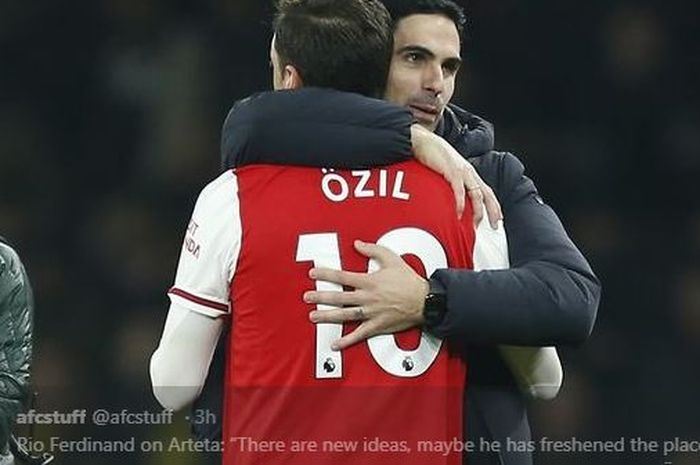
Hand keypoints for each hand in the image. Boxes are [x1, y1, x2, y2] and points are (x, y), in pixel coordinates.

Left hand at [304, 240, 428, 350]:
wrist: (425, 300)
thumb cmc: (409, 280)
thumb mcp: (392, 258)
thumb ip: (373, 250)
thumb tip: (357, 244)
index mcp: (369, 281)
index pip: (342, 277)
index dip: (326, 275)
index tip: (313, 274)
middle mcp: (367, 298)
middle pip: (339, 297)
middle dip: (321, 297)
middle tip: (307, 297)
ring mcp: (371, 313)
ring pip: (345, 315)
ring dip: (328, 316)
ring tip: (313, 316)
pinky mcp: (377, 326)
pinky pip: (359, 334)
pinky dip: (347, 341)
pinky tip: (335, 344)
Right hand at [410, 124, 501, 227]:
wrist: (424, 142)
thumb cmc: (433, 156)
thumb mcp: (447, 171)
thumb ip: (452, 183)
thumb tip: (451, 198)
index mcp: (469, 173)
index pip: (487, 191)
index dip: (494, 205)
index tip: (497, 218)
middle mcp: (469, 173)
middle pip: (487, 194)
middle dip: (493, 211)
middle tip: (494, 225)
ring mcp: (462, 172)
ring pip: (477, 194)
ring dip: (477, 211)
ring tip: (475, 224)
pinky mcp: (452, 172)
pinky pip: (460, 191)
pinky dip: (460, 204)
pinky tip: (459, 214)